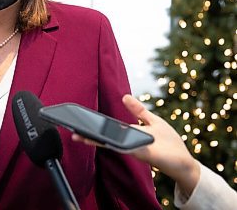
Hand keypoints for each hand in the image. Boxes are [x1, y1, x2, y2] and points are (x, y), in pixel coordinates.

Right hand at [72, 95, 199, 195]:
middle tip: (72, 132)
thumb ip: (138, 110)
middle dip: (87, 135)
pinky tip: (100, 140)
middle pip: (104, 139)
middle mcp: (128, 143)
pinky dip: (112, 144)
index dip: (94, 126)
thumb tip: (124, 96)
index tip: (80, 121)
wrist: (184, 161)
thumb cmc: (170, 143)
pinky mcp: (141, 154)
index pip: (108, 130)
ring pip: (110, 144)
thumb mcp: (152, 120)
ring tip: (78, 136)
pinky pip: (124, 148)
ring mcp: (133, 149)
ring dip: (94, 141)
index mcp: (129, 134)